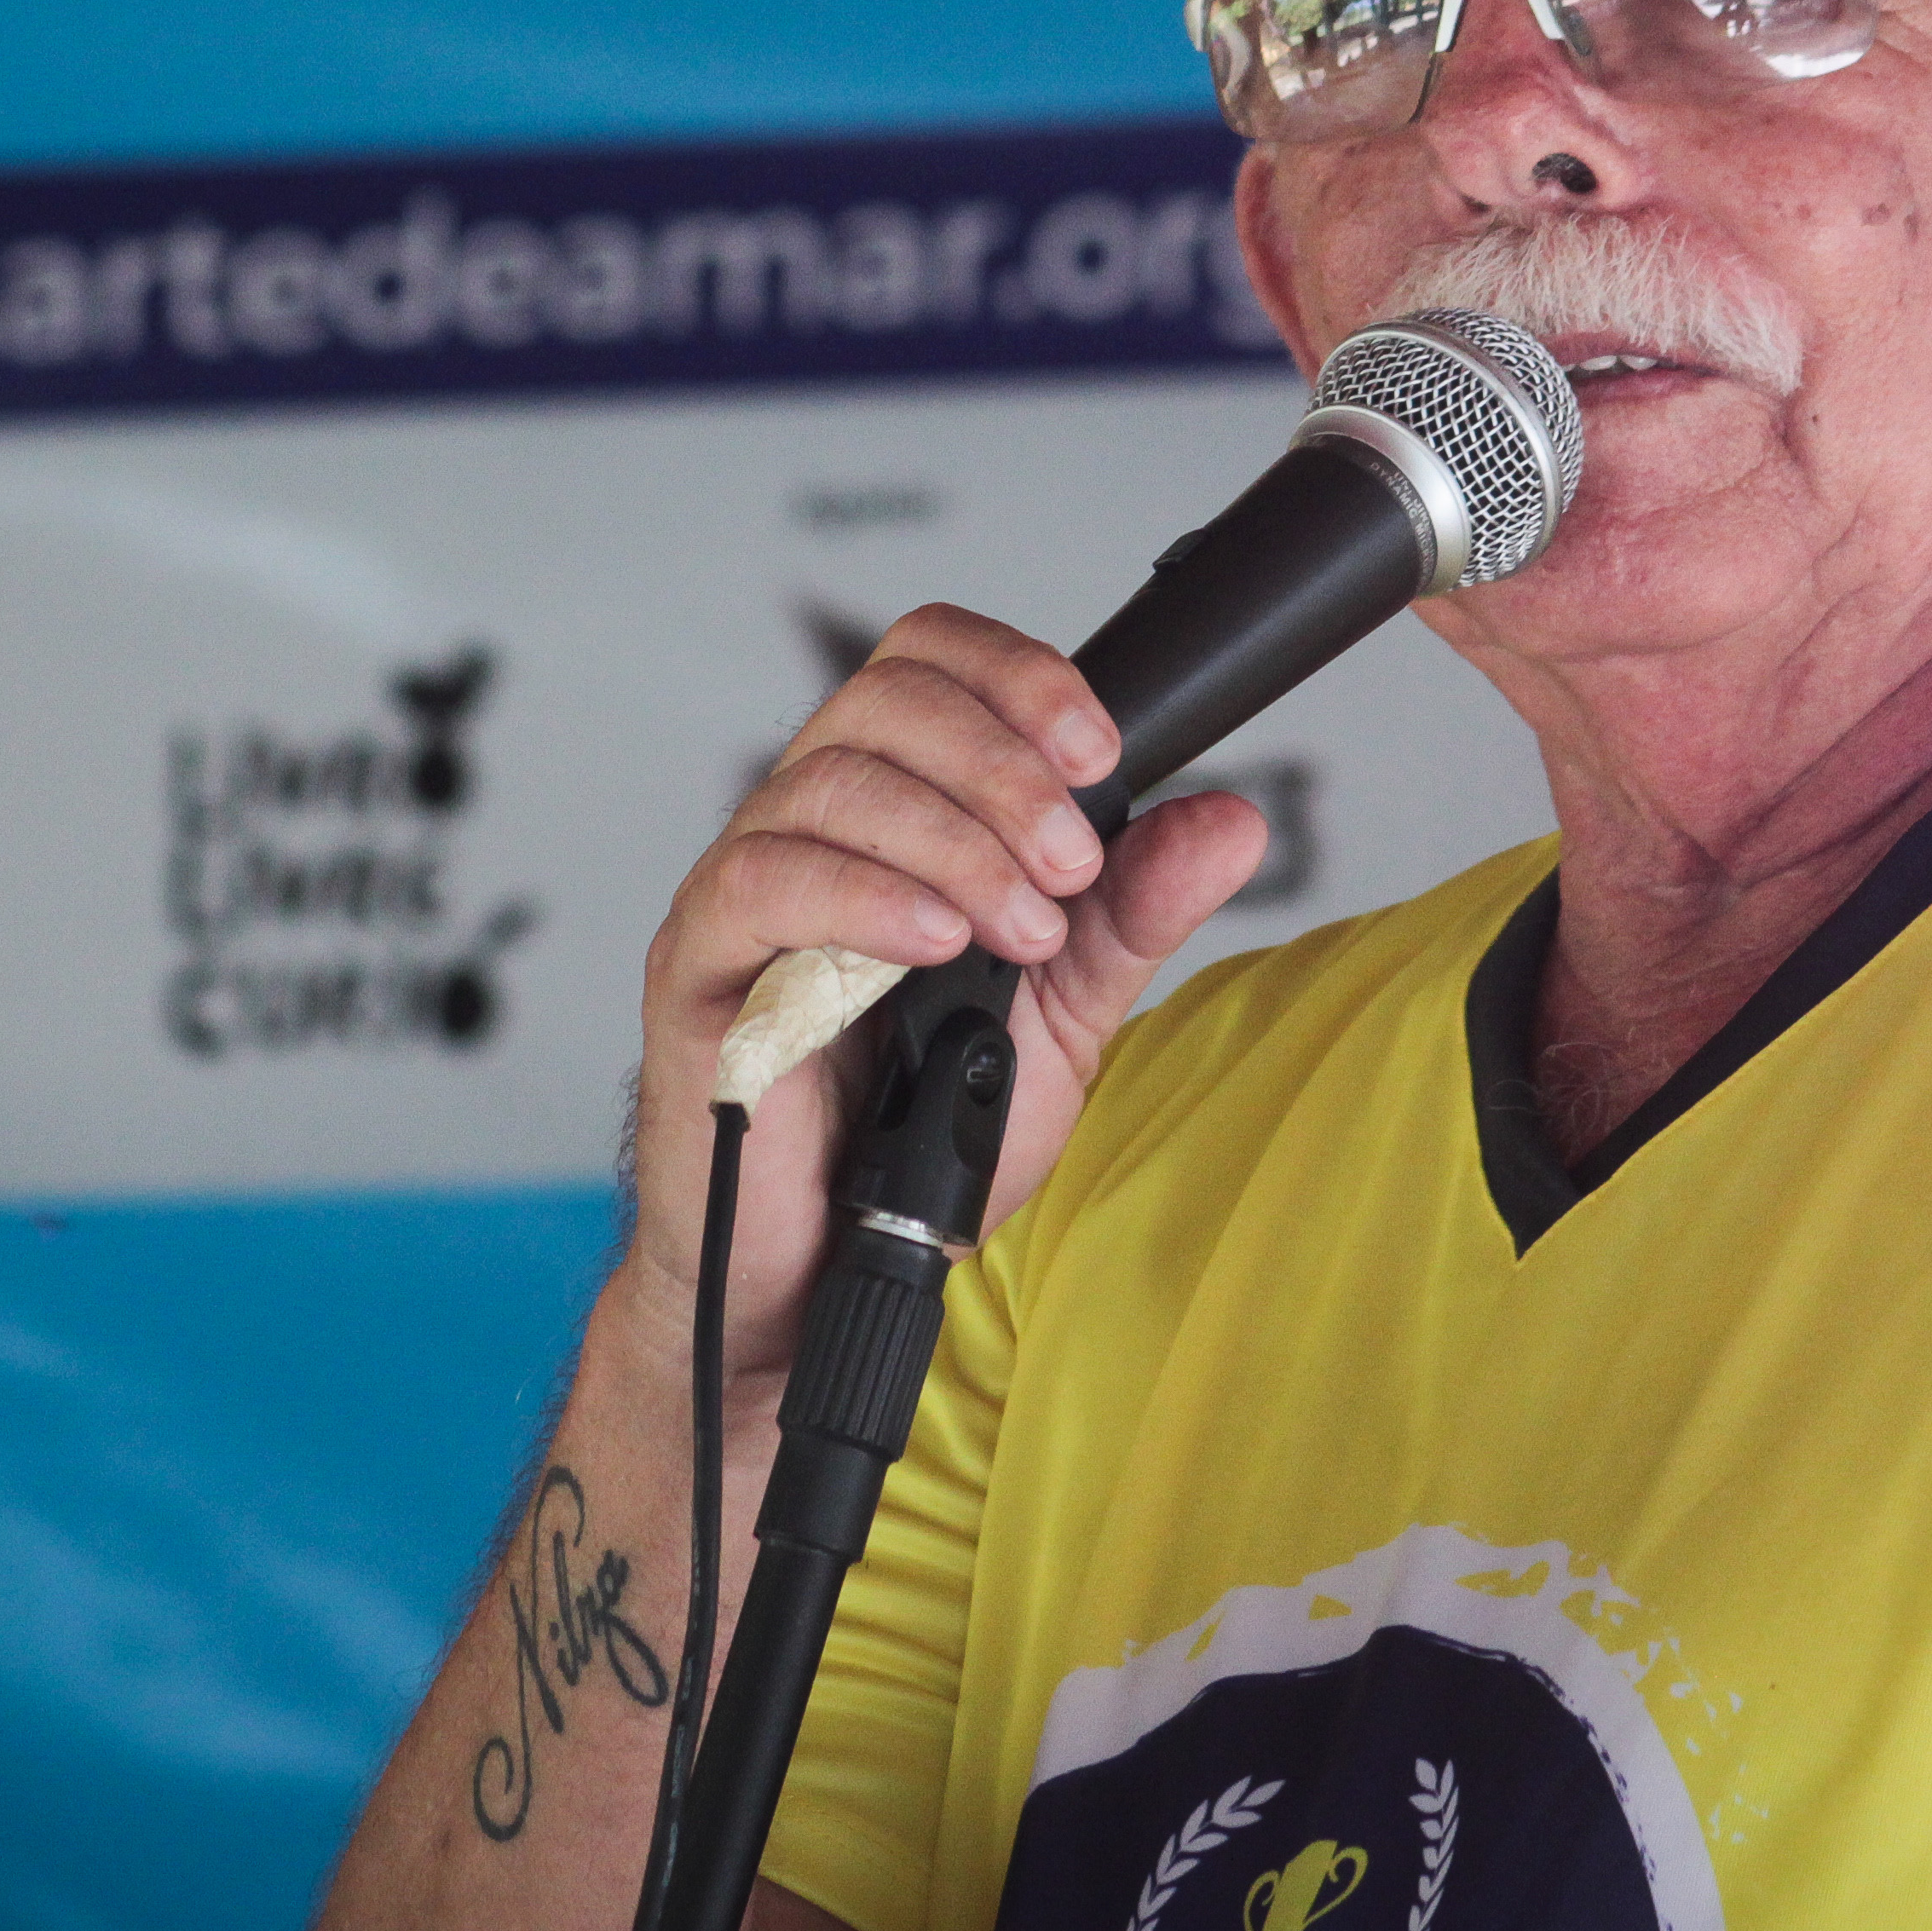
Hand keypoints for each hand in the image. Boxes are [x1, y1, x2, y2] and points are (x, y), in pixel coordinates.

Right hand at [623, 604, 1272, 1405]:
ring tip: (1021, 928)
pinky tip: (933, 940)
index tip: (1100, 749)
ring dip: (952, 840)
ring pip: (830, 783)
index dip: (1017, 676)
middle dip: (1001, 768)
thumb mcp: (1063, 1014)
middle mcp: (812, 824)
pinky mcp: (700, 963)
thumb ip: (1131, 914)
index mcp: (895, 808)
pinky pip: (762, 881)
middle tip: (1070, 867)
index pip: (931, 662)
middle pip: (884, 699)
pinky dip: (862, 896)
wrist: (834, 1268)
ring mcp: (747, 887)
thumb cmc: (923, 1131)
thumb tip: (1231, 821)